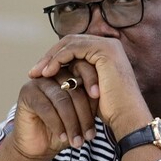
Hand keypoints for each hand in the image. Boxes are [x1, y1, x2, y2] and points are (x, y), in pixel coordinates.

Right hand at [11, 64, 98, 160]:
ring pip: (62, 100)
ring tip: (78, 142)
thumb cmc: (64, 130)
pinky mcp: (27, 93)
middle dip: (84, 115)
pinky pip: (47, 108)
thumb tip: (106, 97)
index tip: (107, 111)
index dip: (96, 93)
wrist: (39, 147)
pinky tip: (64, 137)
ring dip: (72, 123)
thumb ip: (91, 103)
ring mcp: (39, 81)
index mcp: (70, 73)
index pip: (86, 75)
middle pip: (74, 89)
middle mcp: (54, 74)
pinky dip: (57, 124)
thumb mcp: (82, 116)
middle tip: (90, 136)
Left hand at [28, 35, 151, 139]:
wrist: (127, 117)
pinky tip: (47, 74)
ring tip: (37, 74)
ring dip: (50, 58)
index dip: (55, 58)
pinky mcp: (104, 50)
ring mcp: (108, 45)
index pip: (74, 47)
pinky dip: (58, 60)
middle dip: (49, 56)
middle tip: (33, 72)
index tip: (39, 73)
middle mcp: (109, 44)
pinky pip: (73, 50)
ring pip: (69, 43)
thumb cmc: (111, 110)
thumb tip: (58, 75)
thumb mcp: (89, 89)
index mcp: (106, 52)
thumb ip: (78, 77)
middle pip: (70, 42)